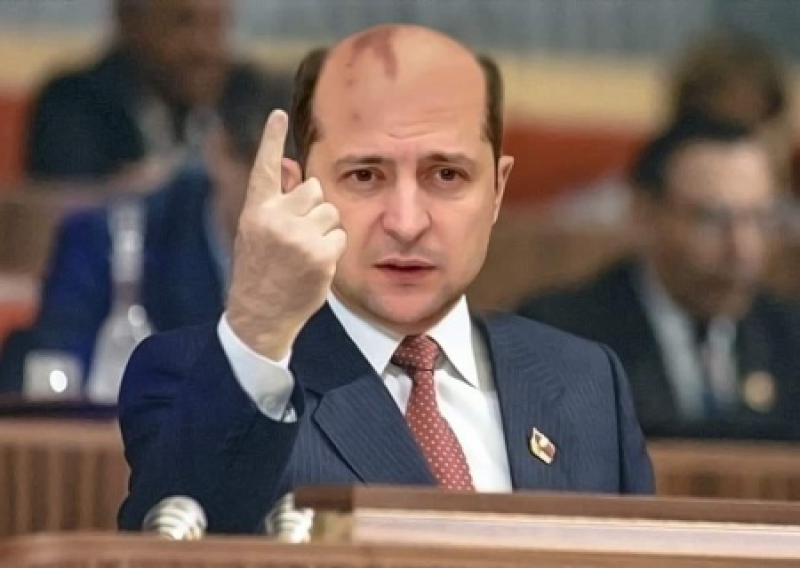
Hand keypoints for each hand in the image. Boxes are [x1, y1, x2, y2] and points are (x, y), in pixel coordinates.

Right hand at [226, 110, 345, 359]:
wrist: (259, 314)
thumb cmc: (261, 269)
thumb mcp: (258, 231)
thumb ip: (275, 198)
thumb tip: (291, 166)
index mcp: (255, 210)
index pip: (266, 167)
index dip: (272, 139)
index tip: (278, 115)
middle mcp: (274, 218)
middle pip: (314, 189)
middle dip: (313, 208)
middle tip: (296, 235)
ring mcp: (297, 236)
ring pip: (330, 212)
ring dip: (324, 229)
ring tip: (303, 252)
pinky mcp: (319, 254)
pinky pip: (340, 236)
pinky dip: (332, 250)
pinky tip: (315, 265)